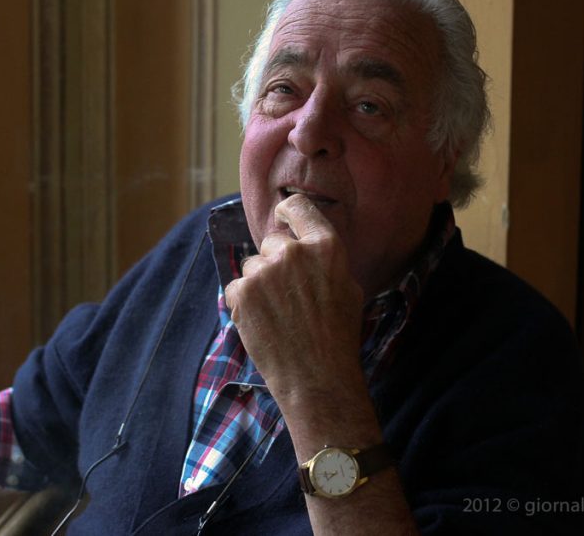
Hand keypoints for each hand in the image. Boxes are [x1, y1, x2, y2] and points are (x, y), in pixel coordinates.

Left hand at [224, 194, 365, 407]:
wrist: (317, 376)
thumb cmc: (338, 334)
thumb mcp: (347, 286)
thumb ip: (323, 257)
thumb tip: (302, 241)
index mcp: (325, 246)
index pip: (298, 207)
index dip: (287, 211)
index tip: (282, 217)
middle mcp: (293, 252)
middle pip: (271, 241)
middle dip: (275, 261)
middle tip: (289, 294)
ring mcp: (264, 272)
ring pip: (252, 266)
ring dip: (260, 284)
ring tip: (279, 313)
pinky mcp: (241, 293)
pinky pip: (236, 287)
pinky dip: (244, 302)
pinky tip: (263, 322)